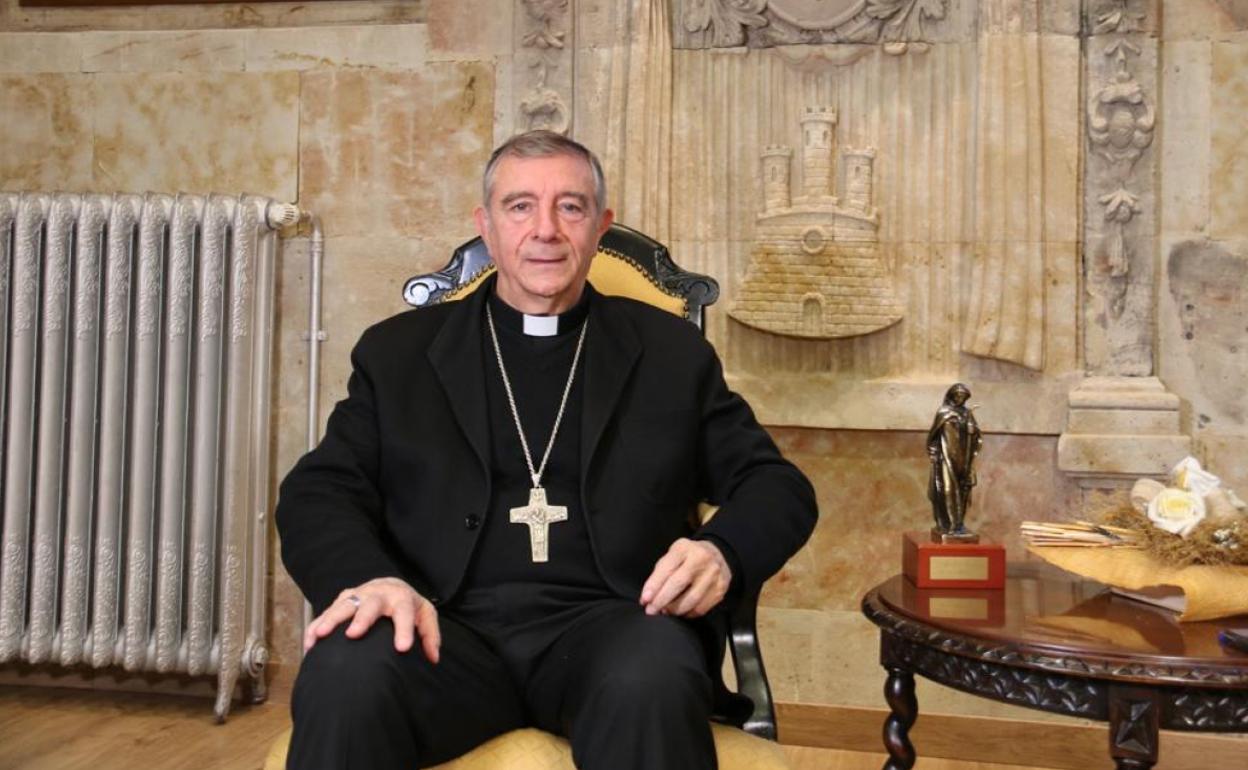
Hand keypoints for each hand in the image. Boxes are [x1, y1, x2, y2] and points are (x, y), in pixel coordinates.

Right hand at [303, 576, 440, 661]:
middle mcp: (378, 594)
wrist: (389, 585)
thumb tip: (433, 658)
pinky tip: (310, 644)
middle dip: (361, 619)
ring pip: (343, 605)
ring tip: (319, 635)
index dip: (404, 629)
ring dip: (331, 619)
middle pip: (370, 605)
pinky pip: (326, 612)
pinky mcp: (342, 600)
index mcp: (401, 598)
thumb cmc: (407, 605)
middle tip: (353, 635)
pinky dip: (316, 626)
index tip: (402, 648)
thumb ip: (429, 635)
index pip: (404, 612)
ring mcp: (358, 595)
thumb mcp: (424, 615)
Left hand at [639, 538, 731, 617]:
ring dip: (674, 610)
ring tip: (665, 611)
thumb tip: (649, 597)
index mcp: (684, 548)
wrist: (718, 554)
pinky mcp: (720, 589)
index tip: (644, 599)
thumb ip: (661, 572)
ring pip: (691, 600)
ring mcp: (713, 575)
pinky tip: (680, 611)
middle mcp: (701, 559)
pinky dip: (687, 613)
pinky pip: (701, 608)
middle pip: (678, 584)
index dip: (654, 586)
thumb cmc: (688, 557)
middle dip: (661, 600)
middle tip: (651, 610)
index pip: (666, 568)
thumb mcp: (673, 555)